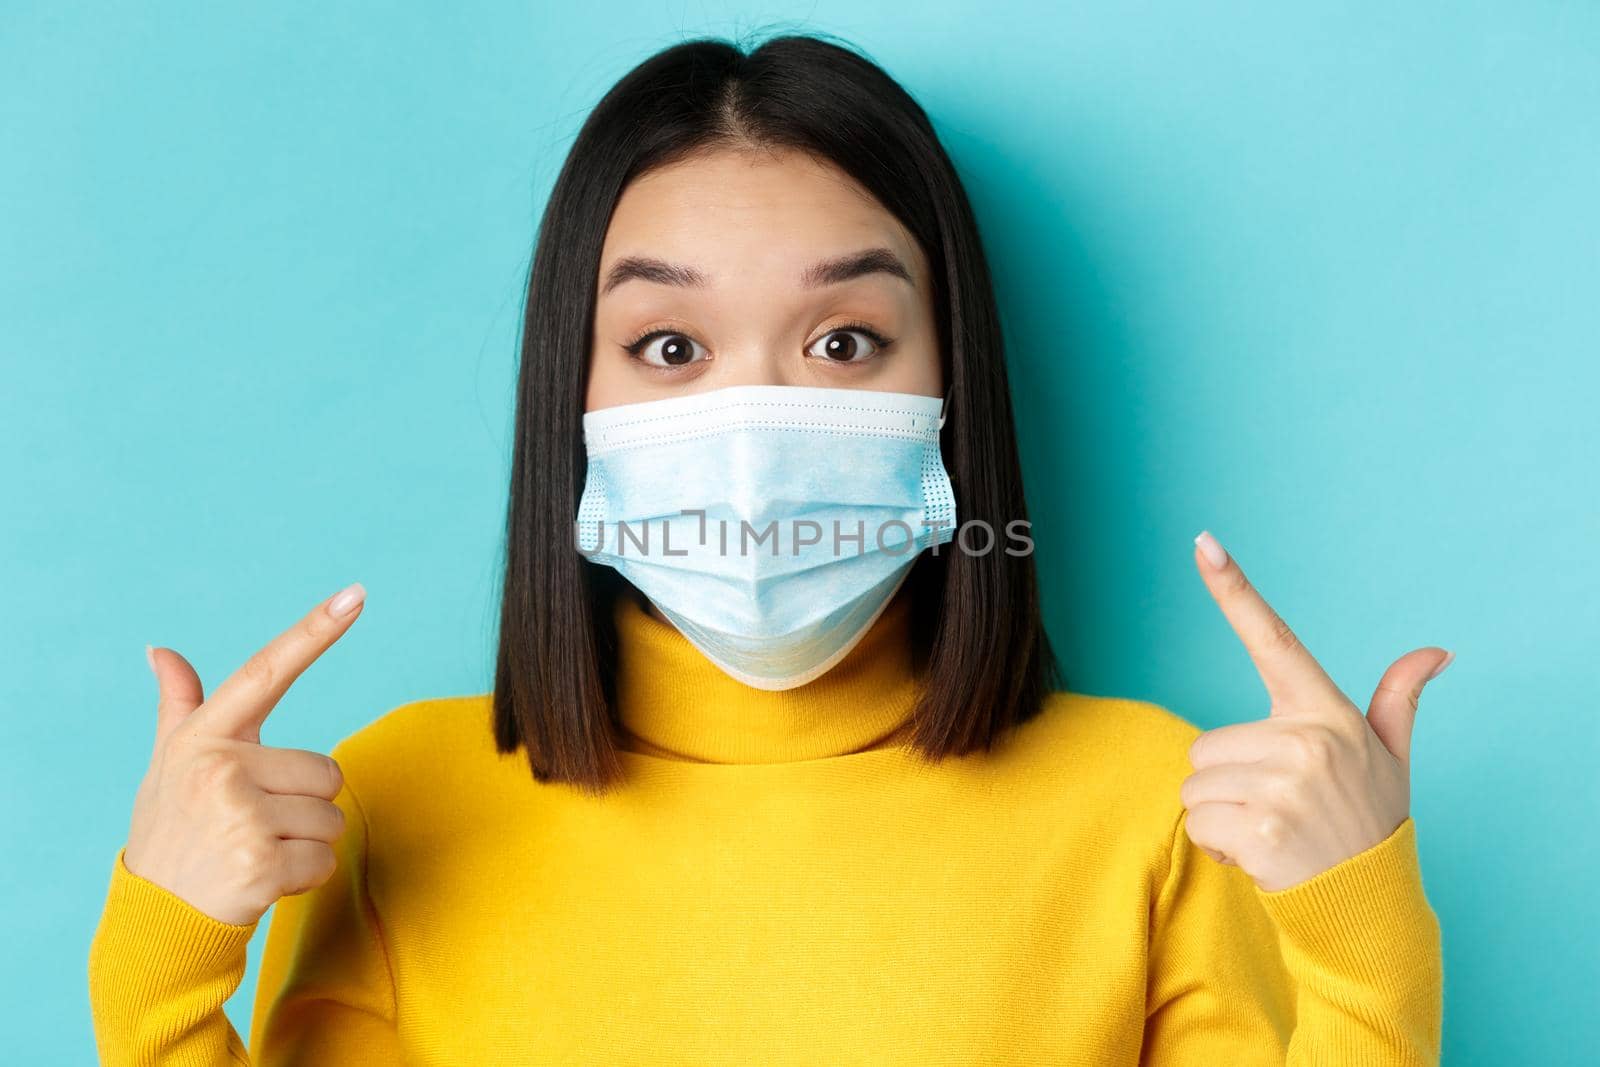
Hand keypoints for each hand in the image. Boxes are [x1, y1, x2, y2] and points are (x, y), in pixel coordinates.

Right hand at [122, 583, 366, 924]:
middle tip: (254, 827)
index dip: (314, 632)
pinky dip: (304, 877)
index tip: (355, 594)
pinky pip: (325, 859)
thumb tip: (161, 650)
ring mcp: (241, 817)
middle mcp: (221, 769)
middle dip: (304, 805)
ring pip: (331, 818)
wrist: (156, 918)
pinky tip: (260, 881)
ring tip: (253, 852)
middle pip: (326, 772)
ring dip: (306, 843)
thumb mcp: (169, 765)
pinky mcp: (261, 864)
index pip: (266, 671)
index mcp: (205, 737)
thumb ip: (179, 706)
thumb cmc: (172, 831)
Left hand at [1179, 532, 1450, 891]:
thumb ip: (1398, 700)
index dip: (1234, 589)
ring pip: (1194, 786)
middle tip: (1275, 808)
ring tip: (1270, 831)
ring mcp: (1284, 785)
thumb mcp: (1388, 757)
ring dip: (1219, 816)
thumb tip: (1437, 652)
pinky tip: (1260, 856)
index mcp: (1326, 714)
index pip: (1274, 639)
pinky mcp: (1261, 828)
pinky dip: (1217, 846)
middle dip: (1226, 783)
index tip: (1203, 541)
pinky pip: (1197, 823)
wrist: (1369, 902)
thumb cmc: (1368, 820)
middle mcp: (1306, 741)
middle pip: (1205, 745)